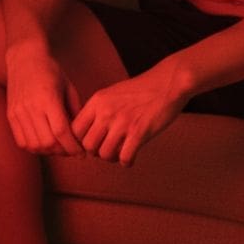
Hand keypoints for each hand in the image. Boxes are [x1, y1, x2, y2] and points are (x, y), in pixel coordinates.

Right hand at [5, 43, 83, 156]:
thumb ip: (75, 110)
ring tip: (58, 146)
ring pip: (35, 145)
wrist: (24, 58)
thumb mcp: (68, 86)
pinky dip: (35, 147)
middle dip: (63, 151)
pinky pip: (22, 142)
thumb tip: (82, 134)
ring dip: (49, 151)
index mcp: (48, 98)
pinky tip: (43, 142)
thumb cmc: (50, 70)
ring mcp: (18, 112)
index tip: (81, 152)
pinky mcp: (11, 115)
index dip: (73, 146)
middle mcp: (31, 107)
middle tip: (71, 149)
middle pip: (48, 142)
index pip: (61, 132)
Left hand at [71, 61, 187, 165]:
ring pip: (104, 155)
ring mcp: (122, 122)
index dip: (81, 141)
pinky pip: (125, 158)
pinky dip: (127, 162)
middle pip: (88, 146)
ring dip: (113, 158)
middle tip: (109, 149)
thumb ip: (98, 110)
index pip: (75, 129)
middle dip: (97, 152)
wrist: (168, 82)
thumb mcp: (112, 93)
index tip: (93, 143)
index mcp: (97, 101)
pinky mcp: (139, 132)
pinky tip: (132, 156)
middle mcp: (106, 111)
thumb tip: (86, 133)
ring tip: (121, 152)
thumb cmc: (141, 90)